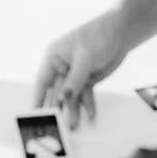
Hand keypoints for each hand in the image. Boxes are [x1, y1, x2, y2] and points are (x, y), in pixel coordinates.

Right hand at [33, 14, 127, 129]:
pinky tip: (90, 115)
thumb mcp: (85, 57)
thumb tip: (64, 98)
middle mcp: (62, 66)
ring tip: (73, 125)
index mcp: (54, 56)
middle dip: (57, 108)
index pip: (43, 81)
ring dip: (73, 110)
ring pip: (71, 96)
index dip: (38, 98)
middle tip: (57, 124)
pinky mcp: (88, 79)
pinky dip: (87, 105)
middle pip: (56, 92)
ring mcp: (75, 74)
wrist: (121, 32)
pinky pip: (85, 95)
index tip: (35, 114)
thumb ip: (75, 79)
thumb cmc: (98, 34)